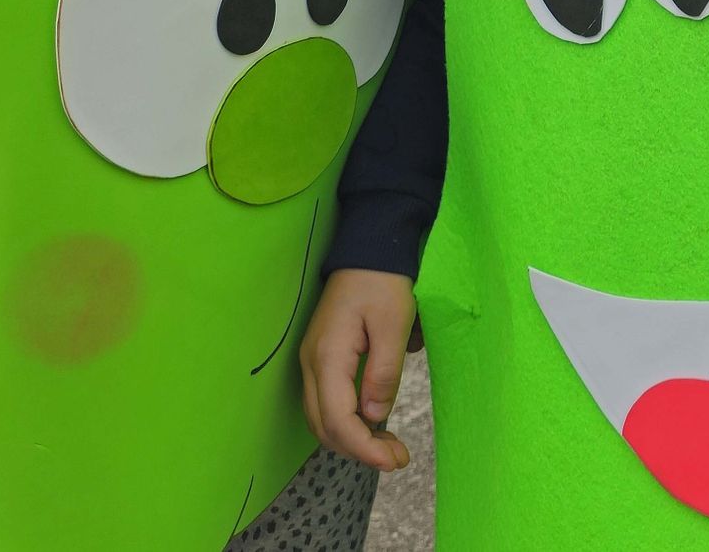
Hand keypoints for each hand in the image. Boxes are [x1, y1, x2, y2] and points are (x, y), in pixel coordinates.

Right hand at [299, 269, 416, 472]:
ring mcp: (312, 359)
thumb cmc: (383, 282)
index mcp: (327, 356)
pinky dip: (346, 422)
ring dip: (351, 439)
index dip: (365, 449)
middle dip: (359, 450)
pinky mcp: (320, 357)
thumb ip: (383, 374)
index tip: (396, 461)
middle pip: (324, 426)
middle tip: (397, 456)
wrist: (367, 248)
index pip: (338, 420)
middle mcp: (311, 362)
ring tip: (388, 444)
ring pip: (321, 418)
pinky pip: (325, 402)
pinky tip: (372, 422)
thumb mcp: (393, 325)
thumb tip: (373, 417)